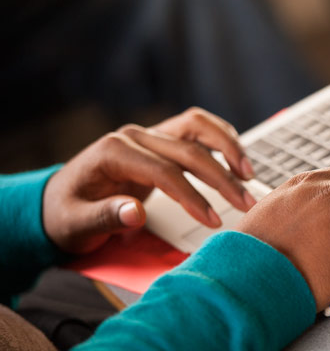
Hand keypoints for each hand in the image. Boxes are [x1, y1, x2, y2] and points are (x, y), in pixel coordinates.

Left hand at [43, 108, 255, 253]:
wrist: (58, 201)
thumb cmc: (67, 215)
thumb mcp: (76, 224)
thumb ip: (105, 217)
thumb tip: (135, 212)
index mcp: (113, 151)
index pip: (165, 171)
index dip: (194, 196)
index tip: (214, 220)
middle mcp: (134, 135)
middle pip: (188, 149)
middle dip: (221, 177)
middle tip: (246, 202)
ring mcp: (149, 134)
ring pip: (198, 126)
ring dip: (228, 147)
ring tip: (249, 174)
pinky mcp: (161, 139)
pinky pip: (197, 129)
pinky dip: (221, 140)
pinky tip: (238, 161)